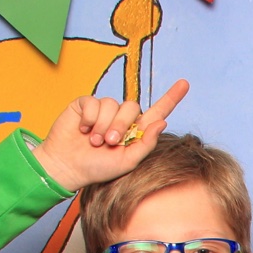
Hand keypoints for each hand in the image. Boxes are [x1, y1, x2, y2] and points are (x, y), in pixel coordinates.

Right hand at [33, 79, 189, 192]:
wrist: (68, 166)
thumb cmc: (98, 168)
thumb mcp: (127, 162)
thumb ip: (145, 143)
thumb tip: (162, 122)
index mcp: (135, 132)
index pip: (157, 111)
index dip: (171, 98)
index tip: (185, 84)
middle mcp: (121, 118)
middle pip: (132, 107)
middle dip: (120, 126)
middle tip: (108, 142)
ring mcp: (103, 110)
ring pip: (112, 104)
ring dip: (103, 125)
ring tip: (94, 141)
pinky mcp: (85, 105)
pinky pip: (93, 102)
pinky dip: (89, 118)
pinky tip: (83, 130)